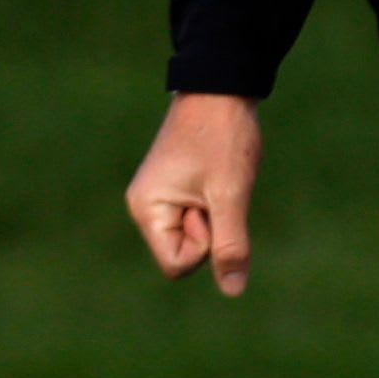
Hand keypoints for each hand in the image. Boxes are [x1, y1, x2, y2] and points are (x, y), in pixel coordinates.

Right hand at [126, 91, 261, 296]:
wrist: (222, 86)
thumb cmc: (223, 137)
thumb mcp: (231, 195)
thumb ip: (230, 245)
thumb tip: (233, 291)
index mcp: (147, 210)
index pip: (177, 266)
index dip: (205, 246)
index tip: (211, 205)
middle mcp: (145, 207)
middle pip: (184, 254)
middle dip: (211, 229)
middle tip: (216, 186)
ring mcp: (159, 197)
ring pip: (195, 236)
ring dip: (216, 214)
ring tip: (218, 177)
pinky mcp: (175, 188)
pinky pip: (199, 217)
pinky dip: (216, 203)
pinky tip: (217, 175)